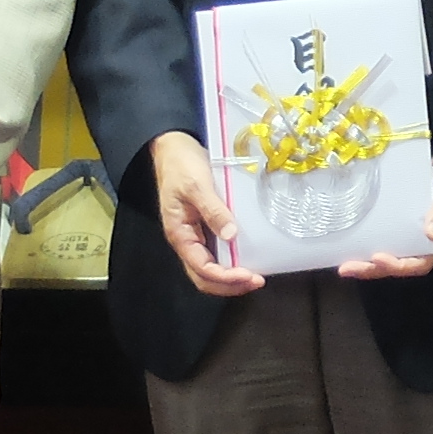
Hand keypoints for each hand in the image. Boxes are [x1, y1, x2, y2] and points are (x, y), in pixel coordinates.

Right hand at [148, 130, 267, 297]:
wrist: (174, 149)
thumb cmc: (182, 166)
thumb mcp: (197, 185)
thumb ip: (213, 210)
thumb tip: (231, 235)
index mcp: (180, 234)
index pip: (201, 268)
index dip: (225, 277)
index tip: (249, 276)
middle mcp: (187, 240)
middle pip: (204, 276)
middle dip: (229, 284)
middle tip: (258, 281)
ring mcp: (196, 235)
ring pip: (210, 268)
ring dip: (231, 277)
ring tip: (255, 276)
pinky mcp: (205, 227)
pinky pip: (217, 253)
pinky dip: (232, 262)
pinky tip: (248, 259)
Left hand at [342, 139, 432, 278]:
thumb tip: (431, 235)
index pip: (422, 261)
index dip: (399, 265)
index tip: (378, 258)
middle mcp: (429, 233)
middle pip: (402, 260)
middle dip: (373, 268)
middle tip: (348, 268)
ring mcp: (418, 223)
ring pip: (393, 248)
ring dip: (369, 257)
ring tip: (346, 260)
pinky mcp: (408, 211)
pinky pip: (390, 229)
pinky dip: (373, 235)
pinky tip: (357, 234)